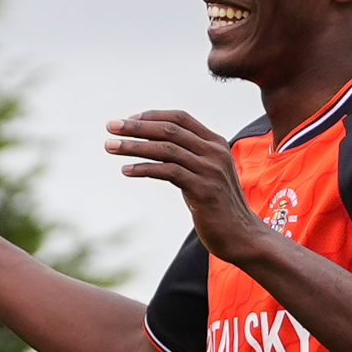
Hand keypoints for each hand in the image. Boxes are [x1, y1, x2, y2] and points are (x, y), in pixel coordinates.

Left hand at [106, 108, 272, 255]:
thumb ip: (187, 158)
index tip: (129, 120)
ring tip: (110, 147)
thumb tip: (155, 149)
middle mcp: (214, 151)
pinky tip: (126, 170)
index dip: (152, 116)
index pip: (180, 118)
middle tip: (111, 126)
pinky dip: (144, 168)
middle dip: (137, 127)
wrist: (241, 235)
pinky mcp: (203, 189)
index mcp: (215, 143)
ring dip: (134, 146)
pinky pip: (167, 171)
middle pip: (169, 130)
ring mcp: (210, 169)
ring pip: (165, 149)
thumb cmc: (218, 206)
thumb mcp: (205, 174)